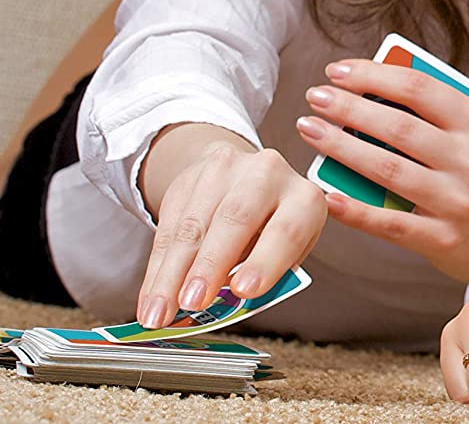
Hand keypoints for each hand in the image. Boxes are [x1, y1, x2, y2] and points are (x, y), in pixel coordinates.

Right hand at [136, 123, 325, 327]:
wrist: (244, 178)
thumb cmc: (273, 229)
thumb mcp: (284, 251)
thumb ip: (265, 274)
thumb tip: (229, 305)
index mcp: (303, 199)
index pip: (287, 229)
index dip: (266, 260)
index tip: (243, 291)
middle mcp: (269, 175)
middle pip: (236, 219)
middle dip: (211, 265)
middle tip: (192, 303)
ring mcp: (227, 171)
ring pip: (193, 226)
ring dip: (172, 274)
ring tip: (159, 312)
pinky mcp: (190, 177)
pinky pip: (168, 227)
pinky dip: (157, 268)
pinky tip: (150, 297)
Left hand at [295, 59, 468, 287]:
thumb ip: (436, 118)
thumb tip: (369, 93)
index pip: (421, 89)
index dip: (374, 76)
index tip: (338, 71)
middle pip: (398, 127)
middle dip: (348, 108)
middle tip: (316, 97)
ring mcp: (459, 202)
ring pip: (388, 169)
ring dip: (341, 147)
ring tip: (311, 130)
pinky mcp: (443, 239)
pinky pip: (389, 222)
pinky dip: (354, 208)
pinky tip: (327, 194)